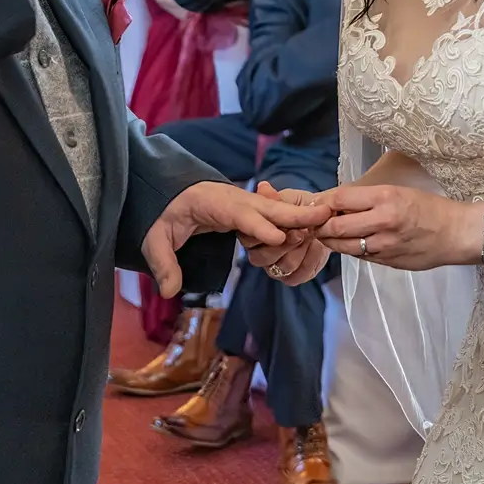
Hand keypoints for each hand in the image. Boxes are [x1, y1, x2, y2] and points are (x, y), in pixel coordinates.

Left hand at [141, 181, 332, 297]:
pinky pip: (275, 215)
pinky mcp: (251, 209)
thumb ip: (163, 263)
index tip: (280, 236)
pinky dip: (294, 220)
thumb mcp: (155, 237)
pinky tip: (314, 228)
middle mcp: (235, 200)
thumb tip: (170, 292)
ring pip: (277, 210)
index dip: (259, 226)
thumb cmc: (164, 213)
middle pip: (268, 207)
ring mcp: (246, 203)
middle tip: (323, 215)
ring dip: (300, 216)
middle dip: (295, 212)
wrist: (170, 192)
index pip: (240, 215)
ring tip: (328, 221)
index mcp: (213, 203)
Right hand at [243, 182, 332, 284]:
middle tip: (304, 230)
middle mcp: (259, 251)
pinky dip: (310, 261)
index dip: (268, 231)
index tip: (288, 227)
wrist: (324, 220)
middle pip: (263, 256)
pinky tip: (317, 247)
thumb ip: (275, 197)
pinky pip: (297, 276)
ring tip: (312, 236)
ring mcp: (274, 265)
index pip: (251, 236)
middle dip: (287, 243)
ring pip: (282, 266)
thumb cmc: (303, 207)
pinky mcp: (291, 276)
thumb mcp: (290, 198)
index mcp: (253, 231)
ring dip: (300, 250)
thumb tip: (263, 188)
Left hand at [314, 184, 483, 271]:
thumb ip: (368, 198)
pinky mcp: (387, 261)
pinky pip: (360, 256)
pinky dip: (349, 249)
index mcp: (385, 197)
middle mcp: (382, 221)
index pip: (340, 198)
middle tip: (315, 222)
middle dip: (320, 225)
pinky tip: (349, 243)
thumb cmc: (430, 208)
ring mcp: (384, 245)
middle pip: (336, 226)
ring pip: (344, 246)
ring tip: (327, 234)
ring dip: (330, 241)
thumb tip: (337, 202)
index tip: (318, 204)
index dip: (324, 202)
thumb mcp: (398, 191)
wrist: (457, 233)